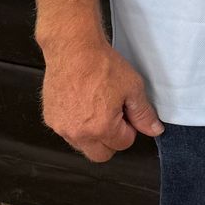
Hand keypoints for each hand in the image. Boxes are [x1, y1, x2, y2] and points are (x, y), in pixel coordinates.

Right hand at [39, 36, 161, 161]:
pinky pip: (67, 132)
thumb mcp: (132, 88)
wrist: (74, 50)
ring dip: (93, 135)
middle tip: (116, 117)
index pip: (122, 144)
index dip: (130, 129)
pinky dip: (77, 124)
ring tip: (99, 107)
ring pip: (82, 145)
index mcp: (100, 128)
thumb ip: (143, 114)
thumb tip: (154, 129)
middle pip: (100, 154)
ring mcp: (61, 127)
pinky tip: (84, 104)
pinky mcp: (50, 119)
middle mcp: (77, 133)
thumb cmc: (102, 66)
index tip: (128, 114)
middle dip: (112, 140)